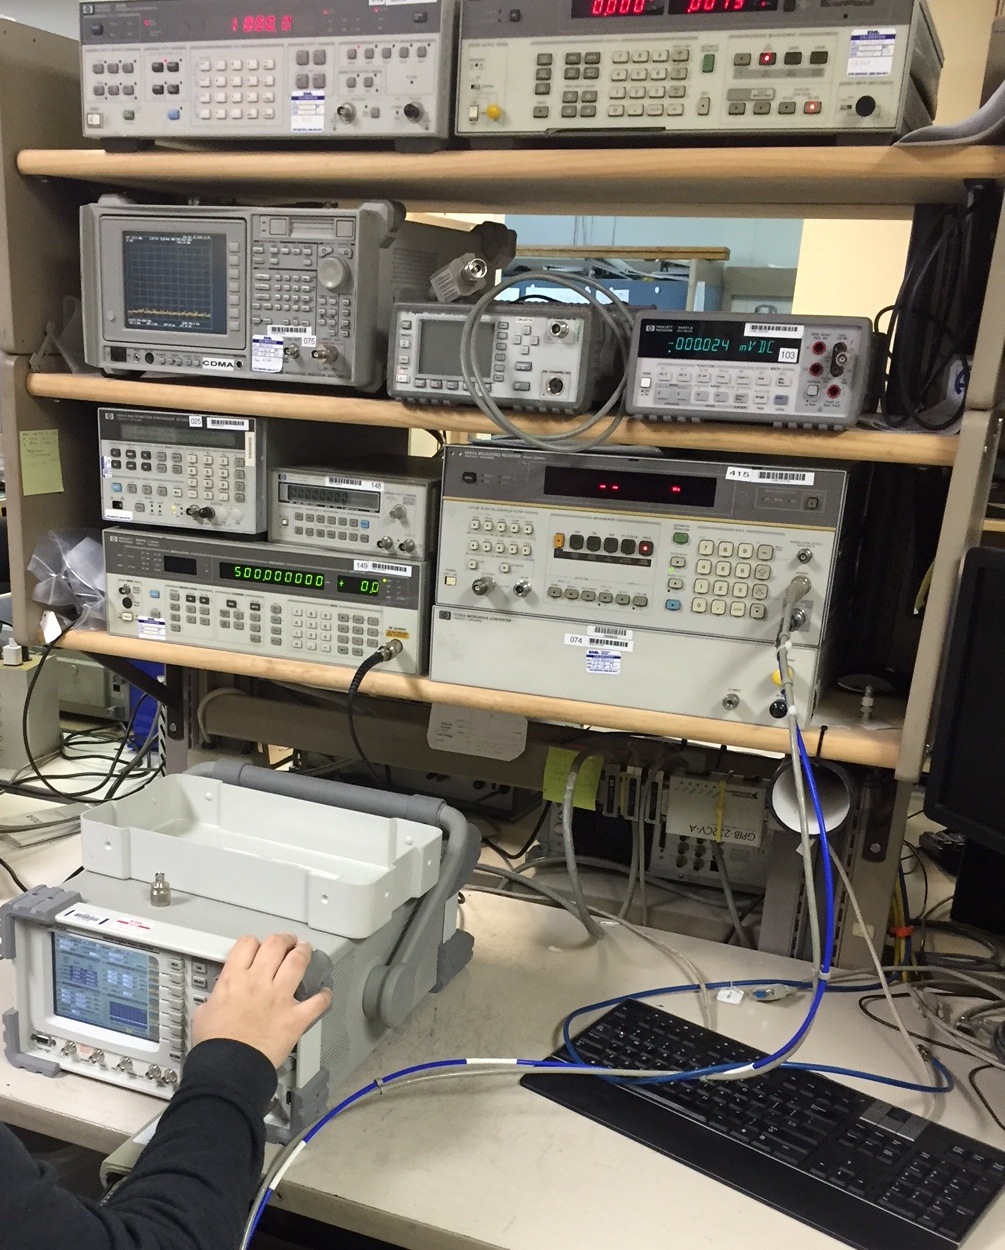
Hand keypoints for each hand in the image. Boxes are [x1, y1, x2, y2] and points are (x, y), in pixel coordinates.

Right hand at [192, 933, 331, 1068]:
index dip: (255, 942)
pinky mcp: (295, 1017)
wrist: (227, 1070)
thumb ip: (215, 998)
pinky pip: (317, 1002)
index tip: (260, 946)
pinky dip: (323, 996)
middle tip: (289, 942)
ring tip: (306, 952)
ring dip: (304, 953)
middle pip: (276, 945)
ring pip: (298, 962)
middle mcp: (258, 983)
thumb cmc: (214, 1046)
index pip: (248, 944)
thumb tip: (217, 998)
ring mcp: (279, 998)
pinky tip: (324, 993)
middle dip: (285, 940)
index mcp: (234, 980)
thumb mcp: (203, 1012)